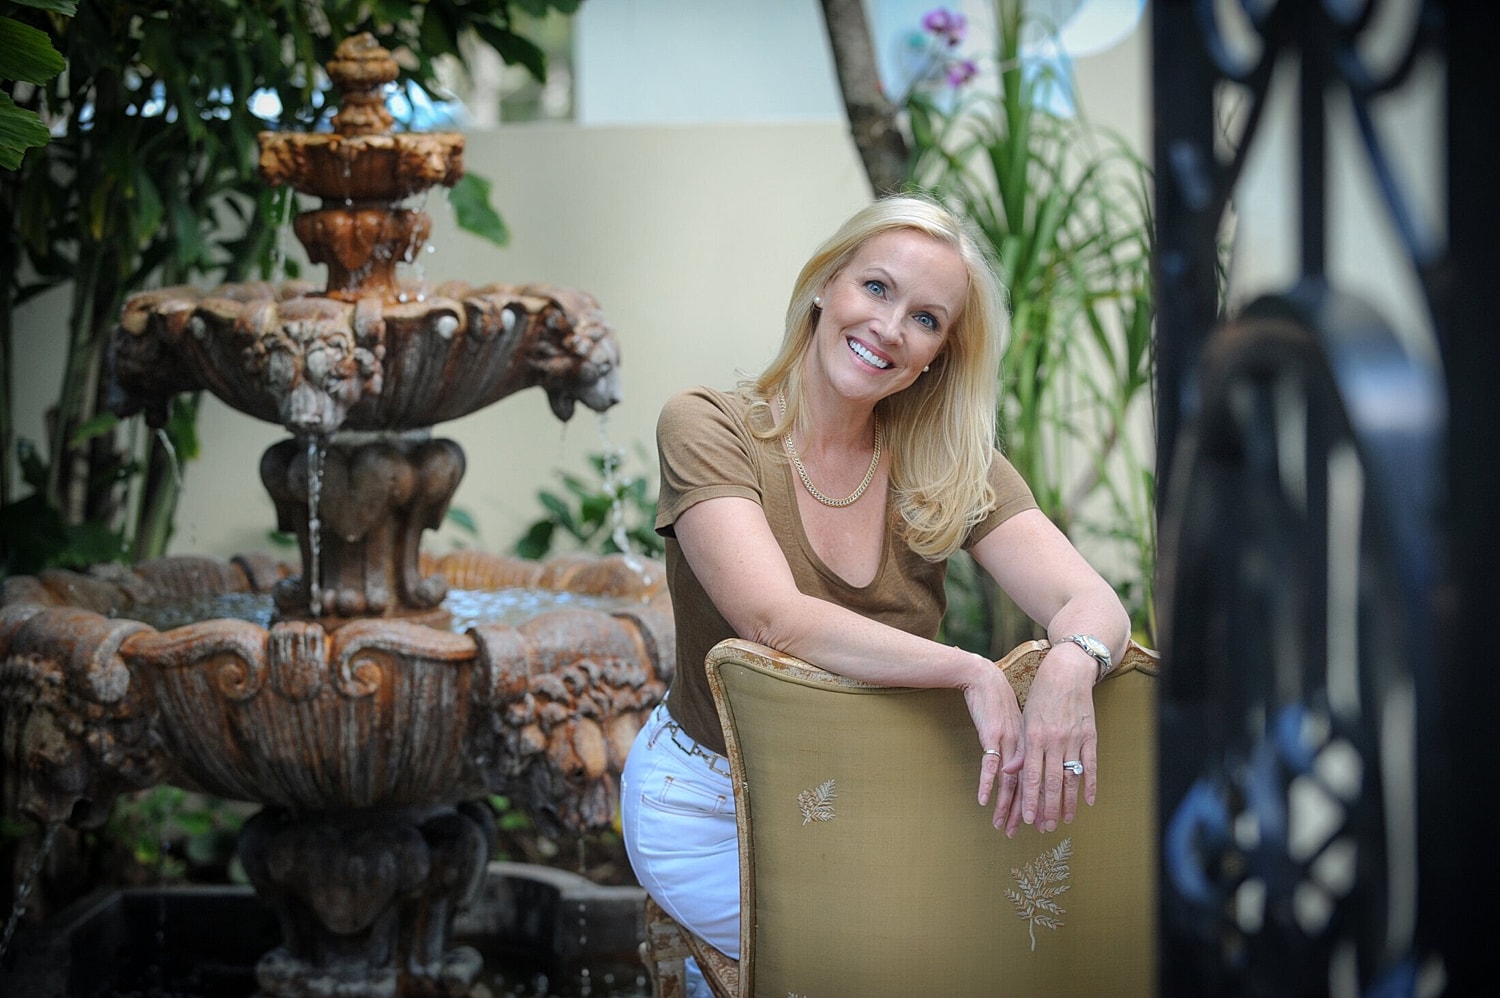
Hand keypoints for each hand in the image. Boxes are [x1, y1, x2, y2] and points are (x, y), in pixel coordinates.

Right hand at [962, 654, 1023, 830]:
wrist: (985, 679)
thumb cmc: (999, 701)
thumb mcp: (1016, 725)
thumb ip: (1020, 746)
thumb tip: (1020, 767)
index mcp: (1032, 745)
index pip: (1039, 780)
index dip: (1038, 803)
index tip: (1037, 822)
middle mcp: (1024, 746)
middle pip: (1027, 785)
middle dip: (1024, 811)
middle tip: (1021, 833)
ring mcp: (1009, 742)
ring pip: (1010, 780)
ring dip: (1007, 806)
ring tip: (1002, 825)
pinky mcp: (992, 736)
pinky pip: (990, 765)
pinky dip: (987, 784)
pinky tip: (984, 801)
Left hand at [1010, 645, 1097, 834]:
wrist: (1066, 672)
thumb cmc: (1041, 697)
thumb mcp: (1024, 720)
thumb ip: (1020, 748)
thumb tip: (1009, 773)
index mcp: (1034, 737)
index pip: (1031, 775)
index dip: (1030, 799)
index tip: (1027, 818)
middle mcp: (1054, 740)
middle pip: (1051, 781)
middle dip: (1048, 807)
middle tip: (1046, 827)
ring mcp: (1074, 739)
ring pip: (1071, 777)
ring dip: (1069, 801)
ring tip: (1066, 819)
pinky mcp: (1090, 735)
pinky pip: (1091, 765)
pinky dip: (1090, 784)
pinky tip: (1088, 801)